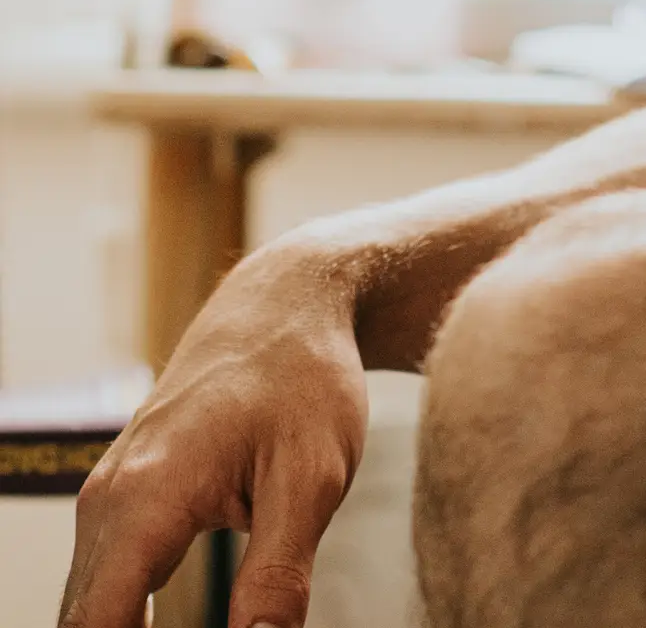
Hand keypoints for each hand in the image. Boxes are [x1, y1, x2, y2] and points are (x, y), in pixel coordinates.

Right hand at [59, 242, 367, 627]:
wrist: (287, 300)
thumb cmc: (305, 376)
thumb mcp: (314, 478)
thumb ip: (279, 576)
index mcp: (147, 496)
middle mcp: (109, 499)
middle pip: (83, 626)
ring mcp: (109, 496)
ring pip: (88, 609)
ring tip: (225, 624)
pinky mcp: (123, 497)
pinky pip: (104, 582)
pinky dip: (125, 621)